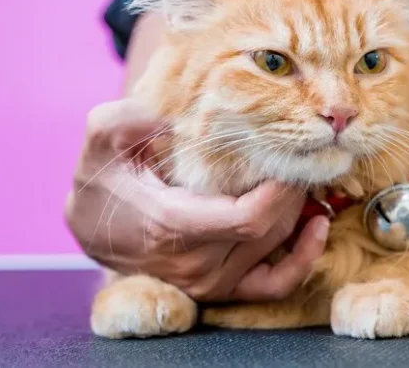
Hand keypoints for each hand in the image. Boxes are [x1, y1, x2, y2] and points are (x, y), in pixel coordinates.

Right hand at [65, 99, 327, 302]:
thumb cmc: (103, 177)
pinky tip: (316, 226)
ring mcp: (208, 282)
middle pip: (269, 228)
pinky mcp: (219, 290)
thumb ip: (121, 120)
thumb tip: (159, 118)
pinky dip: (302, 259)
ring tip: (303, 175)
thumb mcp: (102, 138)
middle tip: (300, 153)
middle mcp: (195, 263)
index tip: (292, 154)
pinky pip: (274, 285)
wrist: (92, 224)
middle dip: (292, 189)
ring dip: (297, 211)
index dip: (281, 189)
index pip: (249, 218)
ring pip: (275, 246)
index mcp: (172, 226)